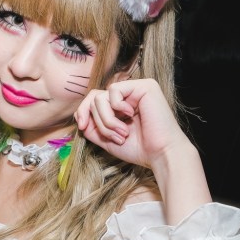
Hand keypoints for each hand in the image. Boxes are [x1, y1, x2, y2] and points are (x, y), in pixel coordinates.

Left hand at [73, 78, 188, 168]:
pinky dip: (117, 108)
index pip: (93, 101)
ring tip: (123, 133)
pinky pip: (114, 90)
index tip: (83, 127)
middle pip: (94, 98)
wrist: (160, 154)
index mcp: (120, 105)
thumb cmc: (138, 148)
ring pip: (101, 97)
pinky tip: (131, 116)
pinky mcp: (145, 86)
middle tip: (116, 137)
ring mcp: (136, 88)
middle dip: (100, 122)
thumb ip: (92, 127)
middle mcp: (128, 95)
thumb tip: (79, 116)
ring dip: (108, 120)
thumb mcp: (107, 138)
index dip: (83, 112)